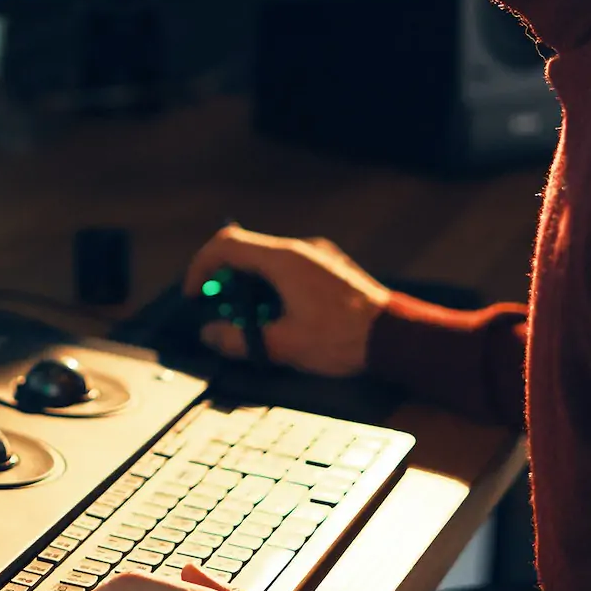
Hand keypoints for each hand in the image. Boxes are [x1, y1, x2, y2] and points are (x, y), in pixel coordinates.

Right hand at [184, 224, 391, 376]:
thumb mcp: (283, 346)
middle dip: (226, 281)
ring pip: (268, 260)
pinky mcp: (332, 268)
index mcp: (284, 260)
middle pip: (246, 251)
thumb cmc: (343, 339)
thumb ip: (239, 340)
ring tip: (254, 321)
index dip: (201, 267)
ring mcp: (319, 255)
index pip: (226, 245)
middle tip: (220, 312)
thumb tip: (210, 334)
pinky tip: (283, 317)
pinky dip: (273, 287)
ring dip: (251, 286)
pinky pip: (290, 268)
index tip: (194, 294)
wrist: (396, 337)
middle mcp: (301, 249)